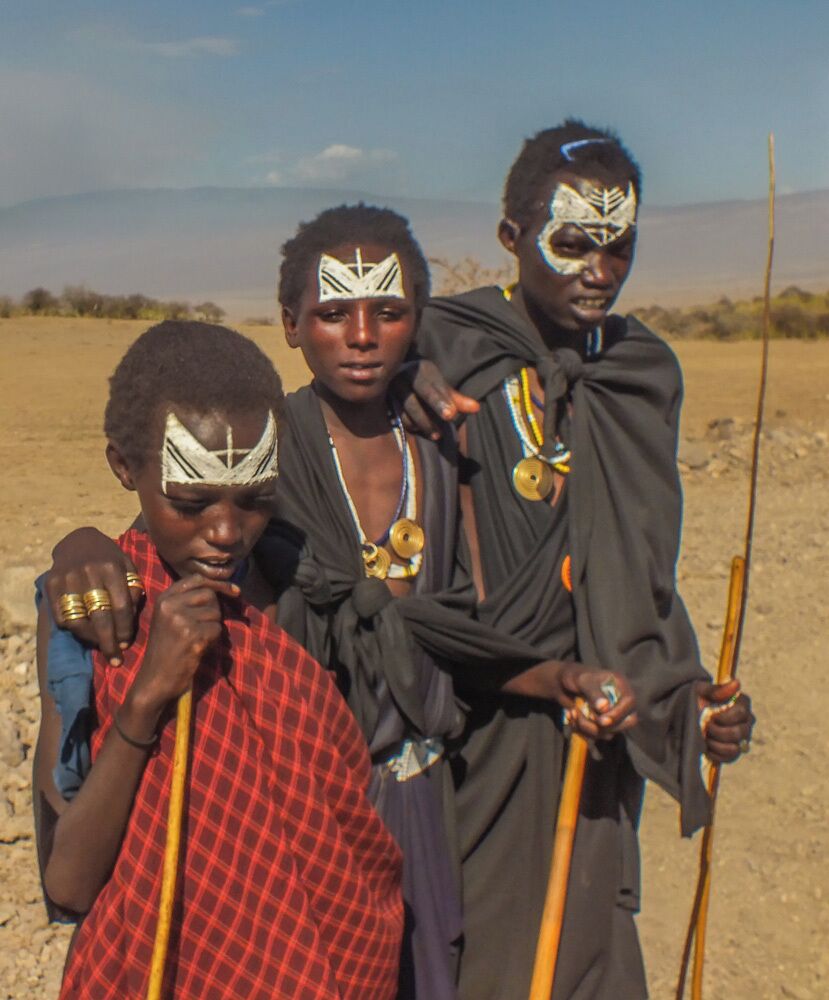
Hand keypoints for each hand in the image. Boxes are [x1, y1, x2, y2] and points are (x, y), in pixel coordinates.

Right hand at [46, 528, 140, 662]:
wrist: (79, 542)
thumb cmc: (110, 559)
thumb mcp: (128, 567)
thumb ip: (134, 589)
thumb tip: (132, 619)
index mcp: (111, 568)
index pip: (121, 607)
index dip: (125, 630)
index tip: (127, 645)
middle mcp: (88, 573)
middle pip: (100, 617)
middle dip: (109, 642)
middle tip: (116, 659)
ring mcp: (67, 579)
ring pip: (78, 621)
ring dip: (91, 640)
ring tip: (101, 648)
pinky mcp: (51, 584)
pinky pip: (61, 617)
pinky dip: (74, 630)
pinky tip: (85, 635)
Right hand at [124, 576, 235, 736]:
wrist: (155, 679)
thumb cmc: (167, 649)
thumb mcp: (169, 618)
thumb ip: (187, 601)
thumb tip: (224, 588)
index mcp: (164, 599)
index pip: (197, 579)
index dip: (218, 583)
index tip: (234, 590)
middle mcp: (170, 605)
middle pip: (209, 594)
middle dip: (214, 610)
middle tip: (205, 626)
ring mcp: (180, 619)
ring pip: (215, 613)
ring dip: (213, 627)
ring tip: (198, 639)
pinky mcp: (191, 635)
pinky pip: (217, 629)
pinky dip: (213, 639)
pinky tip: (199, 647)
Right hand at [392, 360, 478, 439]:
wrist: (397, 369)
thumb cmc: (425, 380)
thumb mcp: (441, 385)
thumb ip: (457, 399)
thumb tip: (476, 408)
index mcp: (420, 370)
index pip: (430, 387)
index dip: (440, 401)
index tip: (451, 415)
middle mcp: (403, 377)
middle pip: (413, 401)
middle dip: (427, 418)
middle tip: (440, 434)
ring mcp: (391, 389)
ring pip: (405, 411)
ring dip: (421, 425)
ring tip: (436, 436)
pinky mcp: (384, 400)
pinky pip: (398, 417)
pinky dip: (411, 425)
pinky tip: (421, 430)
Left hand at [502, 661, 636, 739]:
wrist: (556, 681)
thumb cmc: (568, 674)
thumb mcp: (578, 679)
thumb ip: (592, 691)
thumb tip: (604, 710)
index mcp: (620, 685)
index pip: (631, 706)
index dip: (617, 716)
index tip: (599, 719)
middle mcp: (619, 699)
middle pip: (623, 724)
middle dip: (598, 725)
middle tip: (578, 718)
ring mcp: (611, 712)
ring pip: (610, 733)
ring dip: (588, 730)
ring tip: (572, 717)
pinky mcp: (600, 723)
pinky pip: (598, 736)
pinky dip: (583, 731)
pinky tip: (571, 719)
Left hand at [697, 679, 754, 763]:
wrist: (684, 713)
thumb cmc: (694, 699)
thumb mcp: (700, 690)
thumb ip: (716, 689)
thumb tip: (736, 683)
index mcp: (741, 704)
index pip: (742, 713)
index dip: (725, 716)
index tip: (711, 714)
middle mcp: (745, 721)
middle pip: (740, 732)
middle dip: (718, 731)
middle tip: (705, 725)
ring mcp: (741, 737)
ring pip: (735, 748)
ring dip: (715, 743)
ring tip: (704, 735)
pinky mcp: (732, 751)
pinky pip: (729, 758)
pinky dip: (715, 753)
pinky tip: (705, 745)